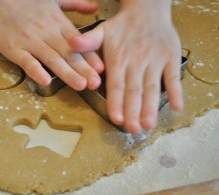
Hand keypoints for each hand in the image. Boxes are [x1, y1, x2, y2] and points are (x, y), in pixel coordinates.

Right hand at [0, 0, 103, 90]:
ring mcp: (30, 41)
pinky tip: (46, 81)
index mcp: (57, 22)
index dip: (90, 56)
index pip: (78, 42)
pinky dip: (36, 71)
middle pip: (68, 53)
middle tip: (96, 83)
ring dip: (67, 73)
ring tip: (80, 85)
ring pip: (52, 59)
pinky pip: (27, 61)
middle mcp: (47, 32)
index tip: (102, 69)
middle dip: (84, 69)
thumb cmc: (25, 1)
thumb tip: (96, 7)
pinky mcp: (15, 49)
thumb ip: (76, 3)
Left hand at [69, 0, 182, 132]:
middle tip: (133, 129)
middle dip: (133, 111)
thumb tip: (71, 43)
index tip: (116, 118)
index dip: (116, 102)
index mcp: (118, 59)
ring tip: (149, 124)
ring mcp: (154, 61)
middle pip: (134, 90)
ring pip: (152, 87)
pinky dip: (176, 91)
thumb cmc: (122, 25)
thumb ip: (87, 41)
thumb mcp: (102, 31)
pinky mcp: (170, 58)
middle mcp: (136, 62)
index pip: (116, 85)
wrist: (148, 9)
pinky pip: (173, 76)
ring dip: (151, 106)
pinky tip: (177, 107)